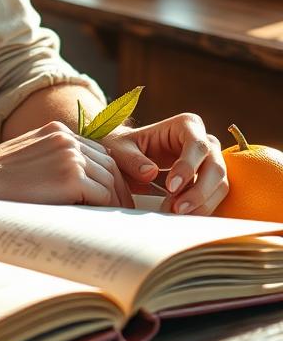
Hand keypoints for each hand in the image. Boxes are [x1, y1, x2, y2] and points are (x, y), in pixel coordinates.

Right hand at [0, 120, 132, 207]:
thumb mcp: (28, 155)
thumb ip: (51, 157)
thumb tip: (72, 180)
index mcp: (58, 131)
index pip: (97, 151)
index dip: (108, 173)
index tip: (113, 191)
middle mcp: (68, 139)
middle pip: (108, 164)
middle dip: (118, 188)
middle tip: (123, 209)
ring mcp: (70, 157)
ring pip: (109, 181)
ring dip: (114, 201)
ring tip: (115, 219)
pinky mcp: (71, 178)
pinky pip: (101, 195)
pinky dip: (105, 209)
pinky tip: (102, 220)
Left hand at [103, 114, 227, 214]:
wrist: (127, 156)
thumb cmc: (125, 146)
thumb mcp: (120, 149)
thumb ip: (131, 159)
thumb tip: (149, 172)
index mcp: (186, 125)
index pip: (197, 145)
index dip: (187, 167)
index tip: (170, 187)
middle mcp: (204, 141)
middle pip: (216, 167)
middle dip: (198, 192)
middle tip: (176, 209)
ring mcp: (210, 161)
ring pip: (220, 184)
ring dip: (201, 203)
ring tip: (174, 213)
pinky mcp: (210, 180)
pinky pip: (214, 196)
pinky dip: (201, 208)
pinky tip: (181, 215)